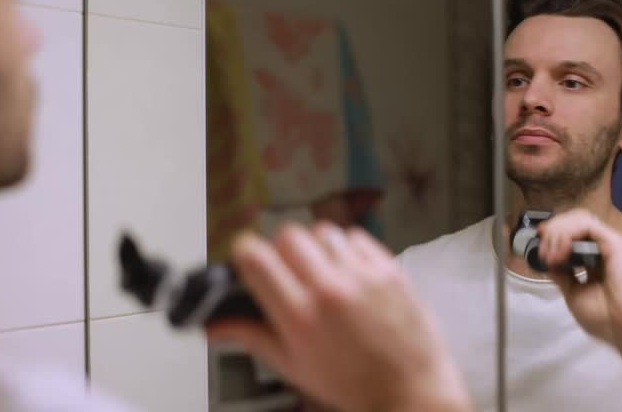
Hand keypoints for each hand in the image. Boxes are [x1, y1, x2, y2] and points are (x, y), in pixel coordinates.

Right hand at [207, 222, 471, 411]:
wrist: (409, 390)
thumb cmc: (352, 384)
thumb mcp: (292, 365)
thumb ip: (249, 336)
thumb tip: (212, 325)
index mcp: (299, 316)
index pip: (255, 257)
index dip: (246, 255)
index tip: (250, 263)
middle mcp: (329, 290)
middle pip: (287, 235)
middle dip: (282, 251)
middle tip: (289, 272)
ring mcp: (362, 276)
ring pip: (322, 231)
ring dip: (315, 247)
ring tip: (322, 272)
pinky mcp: (388, 268)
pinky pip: (355, 236)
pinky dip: (347, 248)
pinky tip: (349, 271)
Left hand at [538, 209, 621, 348]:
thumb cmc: (606, 316)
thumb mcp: (574, 293)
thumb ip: (562, 275)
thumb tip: (548, 262)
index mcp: (595, 258)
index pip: (572, 232)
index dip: (553, 232)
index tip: (539, 244)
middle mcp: (603, 246)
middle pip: (573, 220)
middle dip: (552, 231)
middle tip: (543, 253)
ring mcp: (610, 242)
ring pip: (579, 218)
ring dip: (558, 232)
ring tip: (552, 256)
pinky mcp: (615, 242)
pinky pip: (586, 224)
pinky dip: (567, 234)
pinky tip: (562, 253)